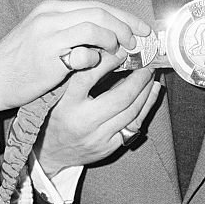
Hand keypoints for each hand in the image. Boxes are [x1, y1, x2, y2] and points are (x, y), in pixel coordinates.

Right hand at [0, 1, 150, 112]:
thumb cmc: (19, 60)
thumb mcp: (42, 34)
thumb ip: (71, 30)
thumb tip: (109, 34)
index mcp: (51, 9)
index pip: (96, 5)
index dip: (123, 16)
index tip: (141, 28)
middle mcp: (50, 17)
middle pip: (99, 12)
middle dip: (125, 26)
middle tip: (137, 42)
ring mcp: (48, 36)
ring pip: (94, 27)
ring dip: (114, 40)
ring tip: (121, 53)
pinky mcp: (48, 58)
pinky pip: (82, 54)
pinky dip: (95, 59)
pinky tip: (97, 66)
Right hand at [37, 51, 160, 178]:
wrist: (51, 153)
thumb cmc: (55, 117)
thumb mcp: (58, 95)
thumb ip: (78, 76)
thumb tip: (106, 53)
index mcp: (67, 105)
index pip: (89, 77)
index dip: (108, 61)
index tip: (121, 50)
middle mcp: (83, 122)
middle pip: (120, 97)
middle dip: (139, 78)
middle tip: (146, 64)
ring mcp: (98, 137)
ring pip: (132, 112)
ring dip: (146, 91)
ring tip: (151, 76)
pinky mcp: (109, 147)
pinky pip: (134, 125)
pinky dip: (147, 106)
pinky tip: (153, 92)